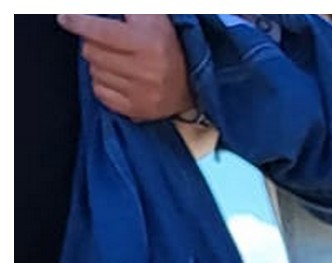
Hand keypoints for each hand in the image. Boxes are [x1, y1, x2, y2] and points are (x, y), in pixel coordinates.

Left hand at [60, 16, 188, 122]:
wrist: (193, 86)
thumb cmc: (167, 47)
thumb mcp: (153, 19)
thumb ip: (127, 10)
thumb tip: (89, 11)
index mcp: (149, 43)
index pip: (99, 30)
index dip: (77, 21)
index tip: (66, 18)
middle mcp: (145, 69)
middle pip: (91, 51)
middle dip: (93, 43)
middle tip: (107, 43)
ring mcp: (140, 92)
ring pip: (93, 71)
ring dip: (100, 64)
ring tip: (117, 62)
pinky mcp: (135, 109)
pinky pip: (99, 92)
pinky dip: (103, 83)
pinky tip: (118, 78)